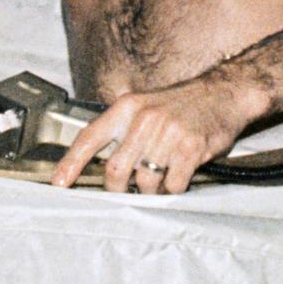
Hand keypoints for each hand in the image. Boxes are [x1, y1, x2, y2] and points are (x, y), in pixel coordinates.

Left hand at [50, 73, 264, 194]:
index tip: (59, 184)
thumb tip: (103, 166)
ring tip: (162, 177)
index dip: (71, 163)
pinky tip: (180, 176)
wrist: (224, 92)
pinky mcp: (190, 147)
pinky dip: (174, 189)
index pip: (89, 137)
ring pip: (145, 181)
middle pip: (116, 170)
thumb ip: (123, 130)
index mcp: (127, 107)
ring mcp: (167, 133)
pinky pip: (173, 184)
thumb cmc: (182, 105)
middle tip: (129, 191)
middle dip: (119, 189)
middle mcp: (144, 119)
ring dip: (152, 189)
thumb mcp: (146, 105)